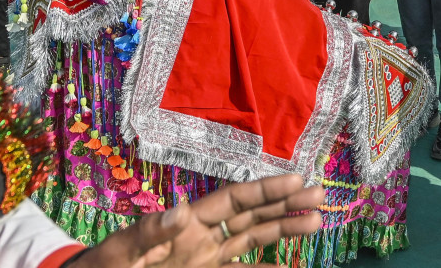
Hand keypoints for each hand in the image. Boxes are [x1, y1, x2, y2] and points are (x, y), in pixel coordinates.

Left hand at [70, 174, 323, 267]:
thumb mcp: (119, 252)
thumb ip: (148, 234)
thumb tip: (181, 211)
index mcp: (184, 225)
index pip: (233, 202)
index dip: (264, 190)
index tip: (297, 179)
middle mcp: (201, 239)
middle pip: (251, 217)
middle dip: (284, 205)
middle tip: (320, 196)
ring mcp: (204, 261)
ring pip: (252, 242)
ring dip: (283, 232)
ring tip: (316, 222)